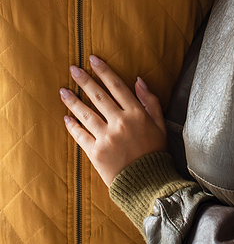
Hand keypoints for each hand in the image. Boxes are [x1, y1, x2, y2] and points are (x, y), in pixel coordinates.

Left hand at [61, 56, 166, 186]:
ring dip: (73, 101)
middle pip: (98, 96)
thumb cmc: (155, 152)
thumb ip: (150, 101)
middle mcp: (120, 122)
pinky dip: (73, 126)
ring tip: (63, 91)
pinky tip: (66, 117)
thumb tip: (138, 80)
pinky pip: (81, 136)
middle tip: (73, 69)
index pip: (117, 86)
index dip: (104, 71)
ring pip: (86, 114)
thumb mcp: (160, 124)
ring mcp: (106, 138)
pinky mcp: (96, 153)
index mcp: (136, 113)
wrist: (148, 183)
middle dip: (84, 80)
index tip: (93, 59)